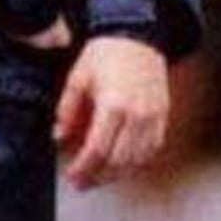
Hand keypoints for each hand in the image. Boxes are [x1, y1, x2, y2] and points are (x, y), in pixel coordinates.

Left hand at [54, 36, 170, 188]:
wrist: (138, 37)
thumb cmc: (104, 55)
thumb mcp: (78, 77)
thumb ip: (68, 110)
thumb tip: (58, 138)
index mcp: (113, 105)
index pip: (98, 150)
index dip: (83, 168)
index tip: (72, 176)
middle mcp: (137, 115)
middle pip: (118, 161)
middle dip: (98, 177)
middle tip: (81, 183)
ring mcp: (153, 117)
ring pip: (137, 160)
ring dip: (116, 174)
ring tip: (98, 177)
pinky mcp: (162, 117)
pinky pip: (151, 149)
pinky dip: (136, 162)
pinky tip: (121, 165)